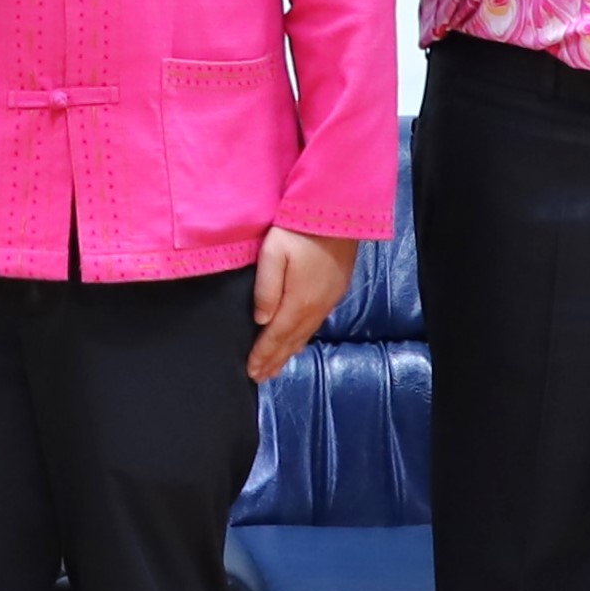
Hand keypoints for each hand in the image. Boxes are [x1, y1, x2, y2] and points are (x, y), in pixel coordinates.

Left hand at [245, 226, 354, 382]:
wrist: (338, 212)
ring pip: (305, 335)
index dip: (262, 355)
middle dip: (274, 360)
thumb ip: (266, 288)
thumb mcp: (274, 253)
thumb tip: (261, 320)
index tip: (250, 371)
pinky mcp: (336, 292)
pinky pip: (316, 325)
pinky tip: (298, 343)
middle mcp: (316, 308)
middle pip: (291, 341)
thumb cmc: (299, 229)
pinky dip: (303, 339)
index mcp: (299, 302)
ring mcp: (329, 300)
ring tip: (275, 368)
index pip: (276, 336)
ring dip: (288, 353)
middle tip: (260, 378)